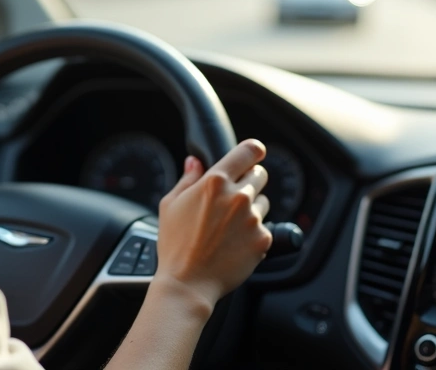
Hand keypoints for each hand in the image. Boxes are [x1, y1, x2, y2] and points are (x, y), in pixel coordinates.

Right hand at [153, 139, 271, 311]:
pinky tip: (234, 244)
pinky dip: (253, 234)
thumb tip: (195, 162)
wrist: (187, 283)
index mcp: (215, 182)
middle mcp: (238, 196)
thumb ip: (187, 178)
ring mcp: (253, 218)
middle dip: (249, 182)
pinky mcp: (263, 239)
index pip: (249, 151)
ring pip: (263, 203)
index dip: (253, 151)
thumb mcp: (170, 205)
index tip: (253, 155)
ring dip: (252, 209)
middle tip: (232, 199)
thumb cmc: (175, 245)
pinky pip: (265, 228)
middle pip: (260, 175)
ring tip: (229, 228)